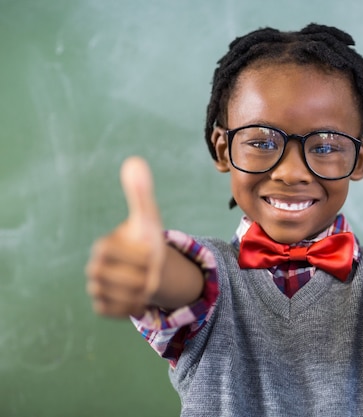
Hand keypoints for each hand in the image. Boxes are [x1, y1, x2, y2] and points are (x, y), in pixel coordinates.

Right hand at [85, 157, 165, 317]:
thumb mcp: (149, 217)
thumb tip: (135, 161)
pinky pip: (112, 311)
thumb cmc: (148, 240)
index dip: (135, 255)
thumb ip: (141, 192)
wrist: (151, 267)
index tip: (150, 253)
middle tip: (150, 272)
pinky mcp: (102, 305)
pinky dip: (130, 308)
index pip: (111, 253)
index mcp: (102, 246)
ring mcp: (96, 288)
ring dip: (138, 293)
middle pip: (115, 279)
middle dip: (139, 277)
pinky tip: (141, 299)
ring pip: (116, 297)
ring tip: (147, 284)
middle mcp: (94, 268)